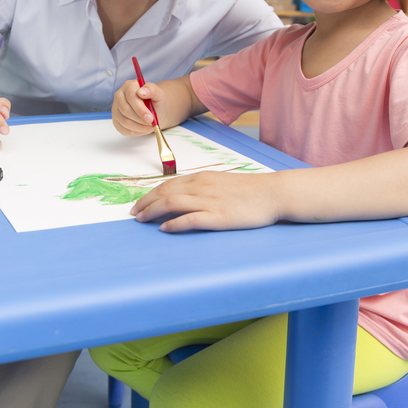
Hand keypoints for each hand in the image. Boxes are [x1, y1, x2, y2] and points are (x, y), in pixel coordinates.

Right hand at [112, 79, 166, 135]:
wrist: (153, 111)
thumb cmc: (155, 102)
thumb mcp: (159, 94)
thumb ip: (152, 90)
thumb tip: (142, 91)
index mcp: (129, 86)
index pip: (131, 97)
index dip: (141, 109)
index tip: (150, 118)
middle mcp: (119, 96)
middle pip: (126, 110)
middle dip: (140, 119)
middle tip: (151, 123)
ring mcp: (115, 108)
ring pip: (124, 121)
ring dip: (139, 127)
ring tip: (149, 127)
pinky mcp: (115, 120)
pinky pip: (123, 129)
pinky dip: (135, 132)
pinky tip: (143, 129)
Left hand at [131, 170, 279, 232]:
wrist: (272, 193)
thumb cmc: (250, 190)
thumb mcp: (221, 183)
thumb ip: (203, 188)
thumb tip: (184, 196)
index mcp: (202, 178)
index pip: (168, 184)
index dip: (150, 194)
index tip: (140, 203)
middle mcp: (202, 187)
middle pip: (164, 192)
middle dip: (145, 203)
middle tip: (134, 214)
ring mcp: (209, 201)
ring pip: (172, 203)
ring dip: (153, 211)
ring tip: (142, 220)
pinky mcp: (218, 216)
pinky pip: (190, 219)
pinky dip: (174, 224)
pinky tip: (165, 228)